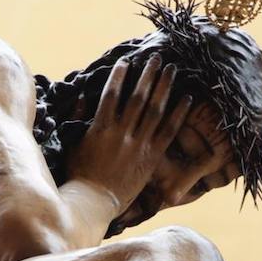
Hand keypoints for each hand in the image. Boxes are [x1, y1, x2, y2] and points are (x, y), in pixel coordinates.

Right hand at [66, 54, 192, 212]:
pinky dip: (178, 114)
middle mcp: (122, 133)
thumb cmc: (80, 174)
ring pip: (155, 110)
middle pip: (138, 97)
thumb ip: (80, 117)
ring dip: (164, 87)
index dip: (119, 76)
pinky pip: (168, 131)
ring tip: (171, 69)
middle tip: (155, 58)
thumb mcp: (74, 143)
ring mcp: (138, 145)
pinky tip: (187, 98)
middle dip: (147, 75)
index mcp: (101, 128)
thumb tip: (84, 94)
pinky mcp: (151, 158)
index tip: (126, 61)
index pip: (112, 95)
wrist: (94, 202)